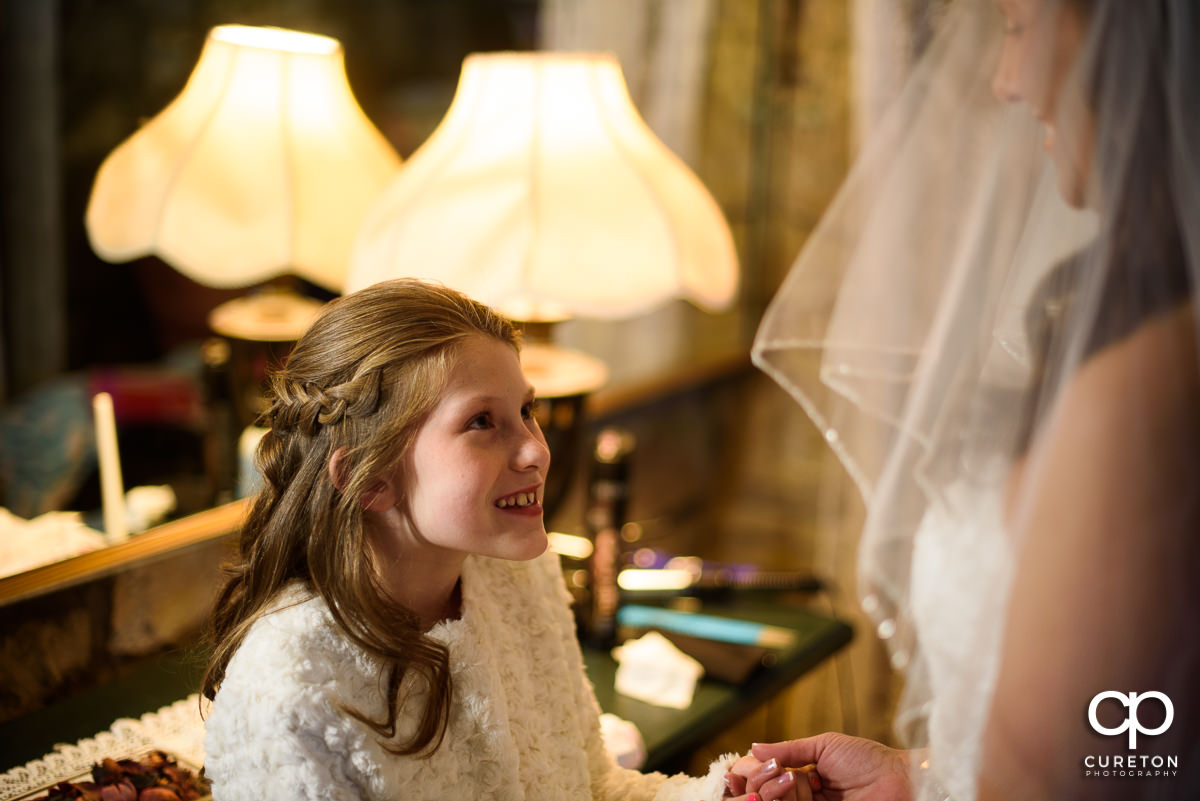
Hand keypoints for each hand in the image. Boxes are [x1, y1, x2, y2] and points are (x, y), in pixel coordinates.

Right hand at [726, 733, 914, 800]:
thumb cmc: (868, 759)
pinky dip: (787, 800)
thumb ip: (789, 749)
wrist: (899, 780)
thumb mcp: (824, 747)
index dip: (751, 771)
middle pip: (763, 792)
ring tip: (799, 782)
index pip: (764, 776)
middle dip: (764, 781)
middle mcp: (803, 796)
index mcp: (802, 776)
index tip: (748, 765)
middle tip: (781, 773)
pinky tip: (802, 790)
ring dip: (777, 791)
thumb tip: (754, 747)